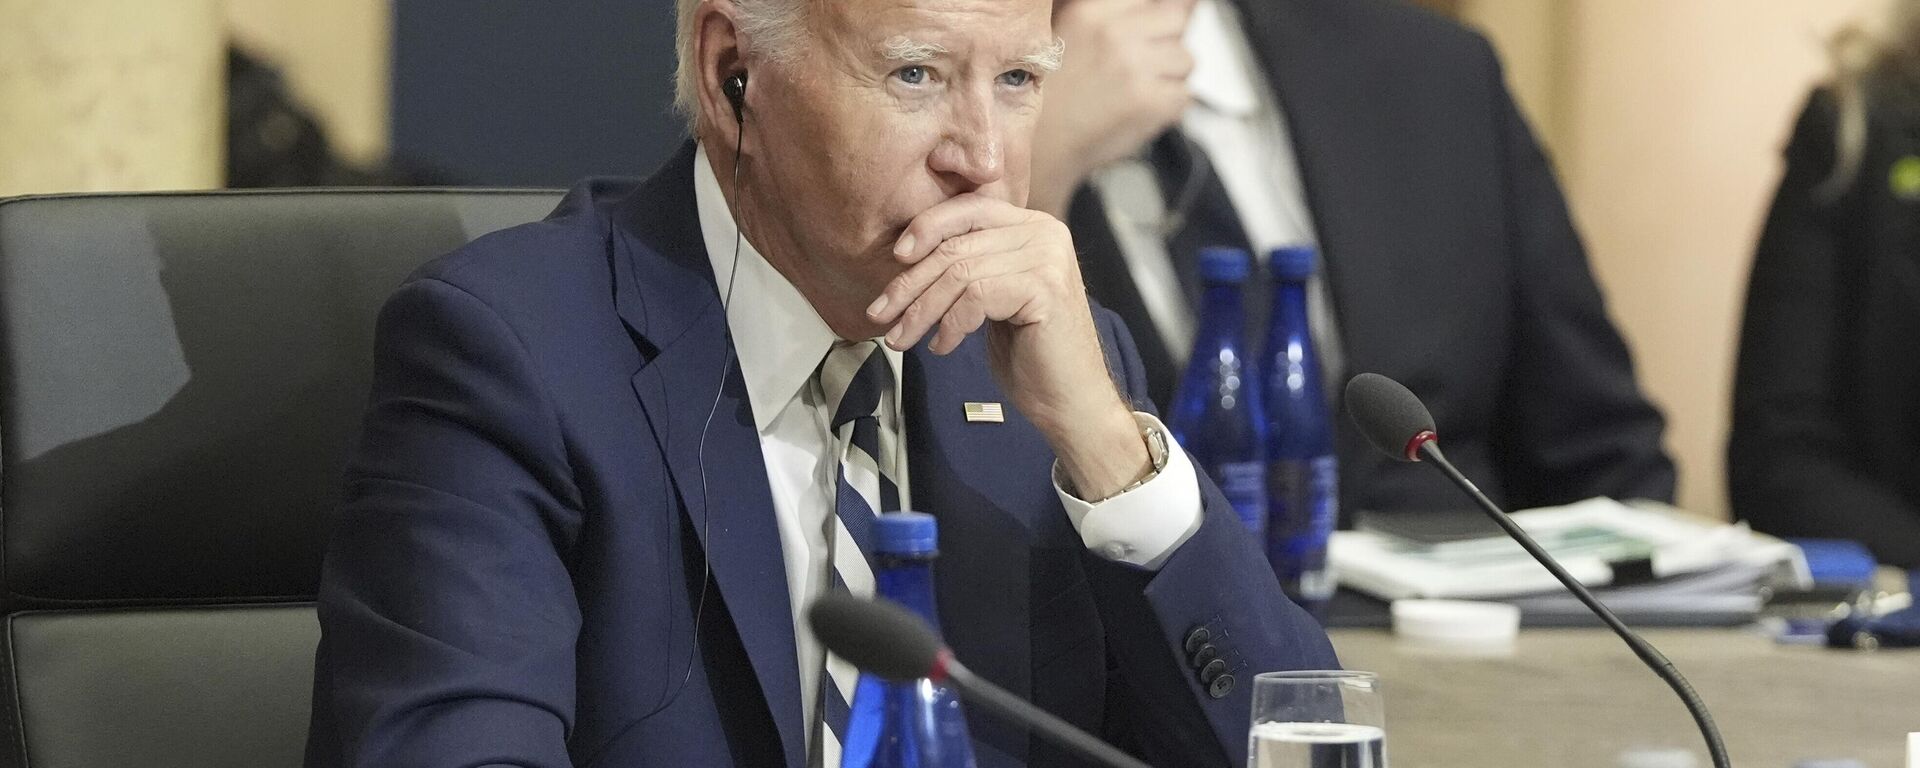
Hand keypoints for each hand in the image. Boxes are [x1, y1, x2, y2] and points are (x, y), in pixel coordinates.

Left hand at [867, 194, 1151, 498]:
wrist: (1070, 400)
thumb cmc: (1029, 353)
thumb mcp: (994, 296)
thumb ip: (970, 263)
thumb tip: (907, 252)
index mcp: (1032, 225)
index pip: (968, 209)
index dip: (926, 228)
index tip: (895, 259)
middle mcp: (1045, 232)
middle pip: (957, 245)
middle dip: (910, 282)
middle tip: (880, 313)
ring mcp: (1048, 258)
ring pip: (960, 272)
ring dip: (921, 310)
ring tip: (901, 338)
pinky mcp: (1045, 288)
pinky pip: (976, 296)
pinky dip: (950, 324)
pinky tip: (943, 346)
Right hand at [1028, 0, 1197, 217]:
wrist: (1042, 149)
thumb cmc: (1053, 99)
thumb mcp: (1074, 35)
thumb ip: (1117, 19)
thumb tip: (1177, 5)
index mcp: (1093, 12)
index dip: (1158, 18)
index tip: (1157, 31)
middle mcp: (1115, 33)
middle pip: (1176, 21)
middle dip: (1167, 43)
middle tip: (1145, 66)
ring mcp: (1134, 67)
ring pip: (1186, 60)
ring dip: (1170, 78)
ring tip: (1137, 92)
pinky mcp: (1150, 102)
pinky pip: (1184, 96)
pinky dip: (1169, 108)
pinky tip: (1140, 112)